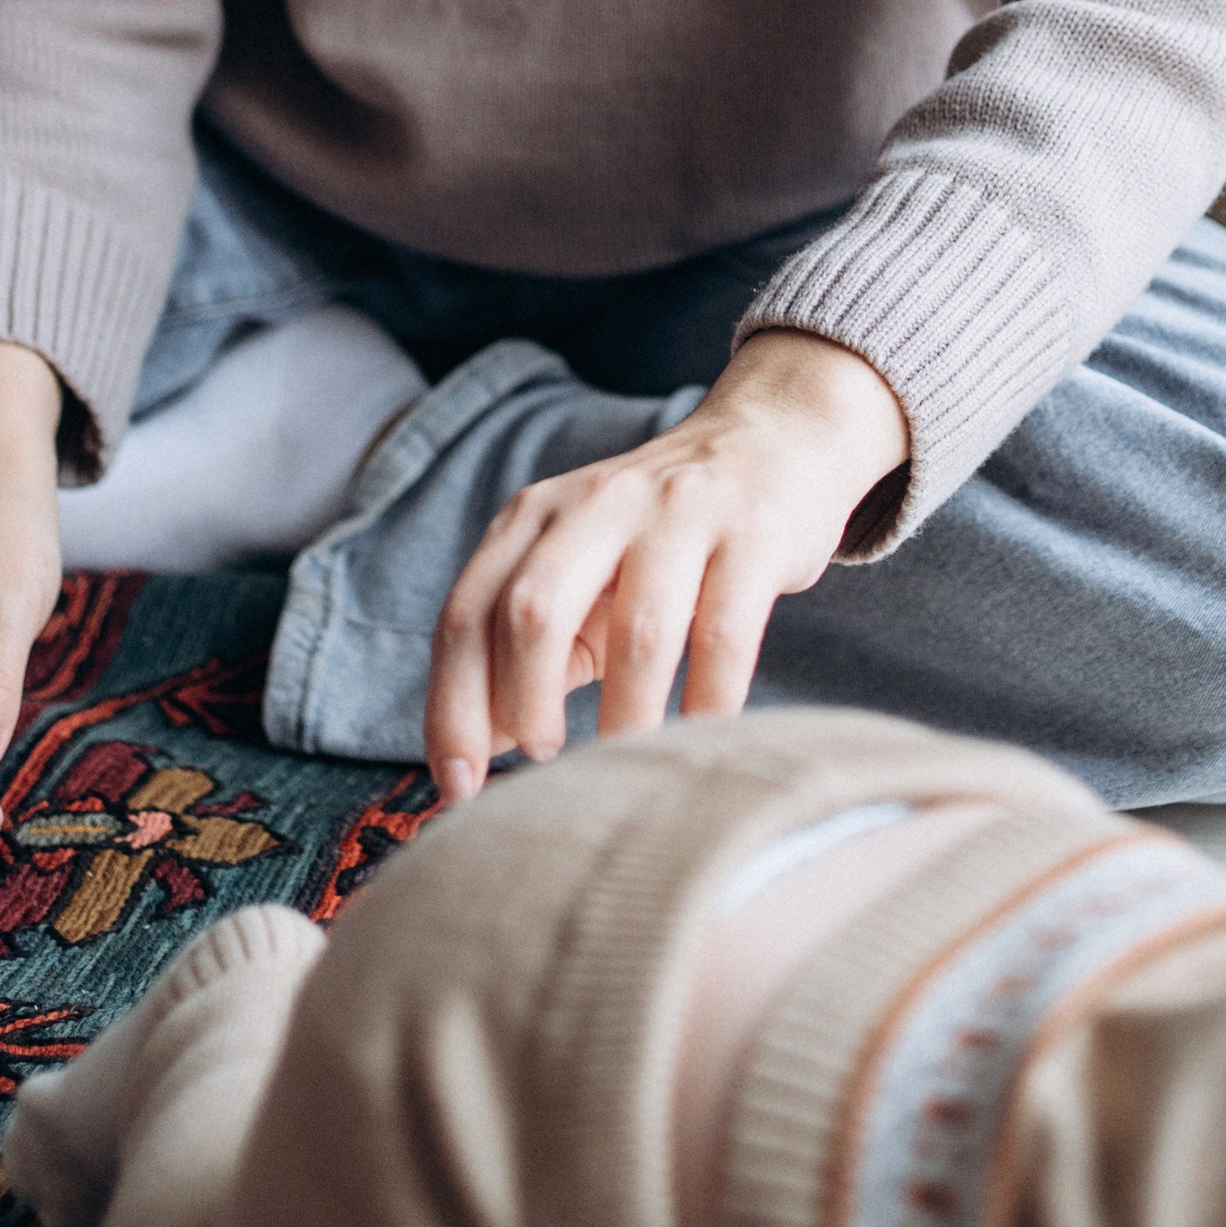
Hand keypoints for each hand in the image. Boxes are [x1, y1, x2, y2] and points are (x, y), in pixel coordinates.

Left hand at [423, 328, 907, 804]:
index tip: (458, 787)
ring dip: (624, 719)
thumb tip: (480, 753)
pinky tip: (700, 744)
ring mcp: (679, 514)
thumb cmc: (660, 535)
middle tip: (542, 764)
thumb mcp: (580, 572)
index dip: (453, 707)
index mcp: (534, 517)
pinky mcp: (754, 534)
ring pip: (637, 631)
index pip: (468, 613)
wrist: (772, 439)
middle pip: (533, 609)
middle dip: (524, 703)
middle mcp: (597, 505)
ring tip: (622, 766)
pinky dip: (709, 705)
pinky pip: (725, 636)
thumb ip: (530, 648)